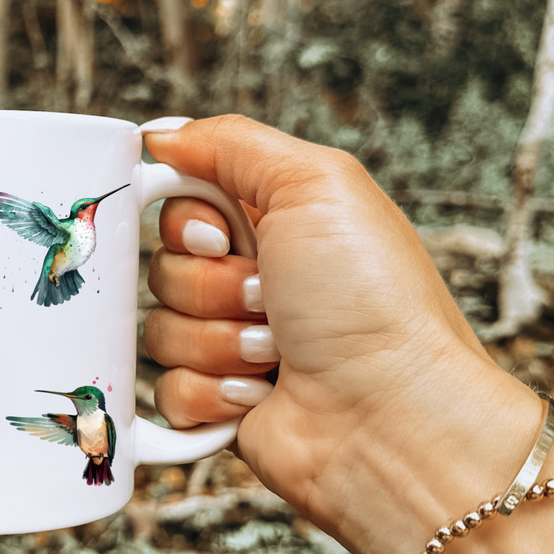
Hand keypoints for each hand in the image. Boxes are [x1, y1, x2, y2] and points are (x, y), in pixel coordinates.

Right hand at [144, 115, 544, 553]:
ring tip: (276, 352)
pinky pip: (167, 390)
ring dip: (217, 341)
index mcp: (275, 222)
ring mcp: (235, 345)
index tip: (220, 237)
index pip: (180, 202)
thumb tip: (163, 136)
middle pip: (163, 266)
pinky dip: (212, 392)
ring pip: (160, 329)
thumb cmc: (375, 301)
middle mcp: (253, 280)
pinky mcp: (221, 405)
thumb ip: (231, 143)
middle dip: (211, 285)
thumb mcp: (315, 183)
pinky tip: (261, 393)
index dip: (187, 222)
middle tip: (269, 298)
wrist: (393, 417)